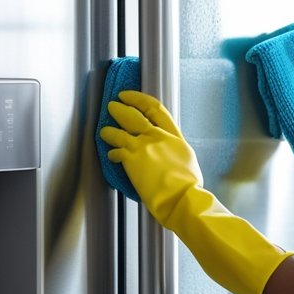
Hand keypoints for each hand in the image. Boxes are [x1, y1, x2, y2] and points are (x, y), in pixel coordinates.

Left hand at [100, 90, 292, 293]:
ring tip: (104, 130)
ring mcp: (143, 147)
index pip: (156, 109)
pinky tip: (111, 155)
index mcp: (174, 136)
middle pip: (134, 115)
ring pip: (119, 132)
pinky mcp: (131, 160)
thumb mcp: (188, 160)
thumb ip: (176, 152)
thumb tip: (171, 155)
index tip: (130, 96)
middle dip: (121, 108)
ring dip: (109, 130)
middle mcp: (158, 137)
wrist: (181, 197)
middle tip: (113, 106)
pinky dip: (111, 153)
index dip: (140, 99)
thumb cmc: (189, 186)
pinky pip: (115, 151)